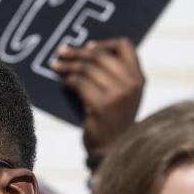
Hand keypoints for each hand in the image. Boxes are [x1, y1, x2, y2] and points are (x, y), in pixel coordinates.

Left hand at [50, 37, 143, 159]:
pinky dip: (68, 81)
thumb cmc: (111, 120)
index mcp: (139, 78)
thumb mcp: (122, 95)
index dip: (104, 43)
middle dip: (77, 52)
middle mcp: (132, 83)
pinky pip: (79, 83)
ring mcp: (118, 94)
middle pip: (100, 54)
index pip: (125, 45)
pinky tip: (63, 83)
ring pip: (86, 68)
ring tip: (55, 66)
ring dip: (67, 65)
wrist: (112, 150)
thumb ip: (114, 75)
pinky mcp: (102, 105)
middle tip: (60, 52)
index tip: (87, 46)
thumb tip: (85, 49)